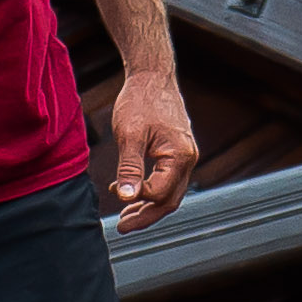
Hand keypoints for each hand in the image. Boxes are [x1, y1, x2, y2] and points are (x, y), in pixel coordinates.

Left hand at [106, 69, 199, 233]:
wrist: (152, 74)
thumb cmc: (140, 100)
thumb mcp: (129, 133)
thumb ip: (129, 167)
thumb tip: (126, 198)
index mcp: (180, 156)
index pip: (160, 194)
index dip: (138, 200)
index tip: (113, 193)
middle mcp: (188, 159)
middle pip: (169, 201)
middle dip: (145, 216)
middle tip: (121, 227)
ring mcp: (186, 156)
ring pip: (170, 193)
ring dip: (148, 208)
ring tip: (124, 217)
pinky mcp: (178, 152)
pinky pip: (169, 181)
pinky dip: (151, 192)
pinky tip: (132, 192)